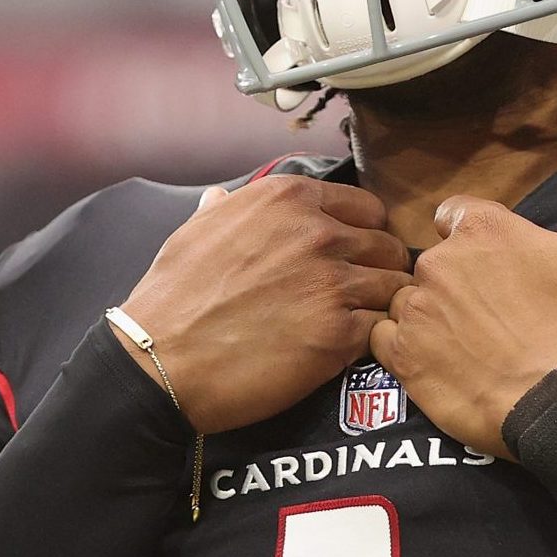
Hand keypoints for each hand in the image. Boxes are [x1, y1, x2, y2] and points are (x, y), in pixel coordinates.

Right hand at [117, 176, 411, 433]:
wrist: (162, 359)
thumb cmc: (173, 295)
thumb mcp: (194, 232)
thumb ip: (222, 210)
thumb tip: (219, 197)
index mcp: (288, 199)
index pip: (366, 207)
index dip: (363, 233)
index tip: (353, 255)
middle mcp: (320, 233)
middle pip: (388, 246)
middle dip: (379, 269)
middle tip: (360, 293)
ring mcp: (334, 283)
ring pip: (393, 287)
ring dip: (380, 306)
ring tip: (358, 323)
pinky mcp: (340, 334)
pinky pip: (380, 330)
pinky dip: (369, 340)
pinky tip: (346, 349)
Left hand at [368, 159, 556, 457]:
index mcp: (488, 229)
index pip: (457, 214)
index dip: (474, 236)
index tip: (497, 264)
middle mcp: (441, 261)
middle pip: (434, 261)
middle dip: (457, 282)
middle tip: (493, 317)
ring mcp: (418, 310)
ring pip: (409, 301)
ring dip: (430, 316)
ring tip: (467, 347)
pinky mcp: (404, 359)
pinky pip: (385, 341)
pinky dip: (405, 350)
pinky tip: (437, 366)